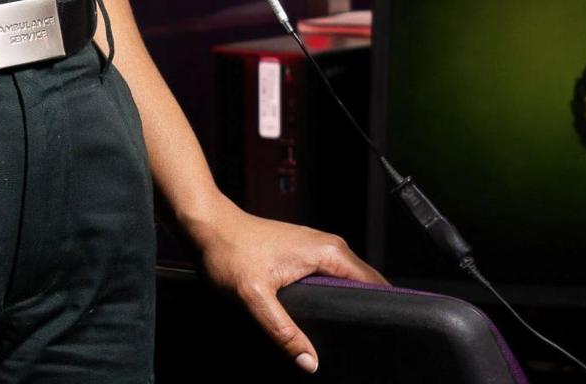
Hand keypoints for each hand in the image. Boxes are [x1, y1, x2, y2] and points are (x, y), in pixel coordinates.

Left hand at [193, 207, 385, 372]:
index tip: (374, 335)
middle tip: (352, 340)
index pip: (374, 285)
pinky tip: (317, 314)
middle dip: (362, 312)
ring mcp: (317, 248)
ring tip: (335, 330)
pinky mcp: (304, 253)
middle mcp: (329, 246)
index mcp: (328, 253)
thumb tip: (309, 362)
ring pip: (347, 282)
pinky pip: (331, 278)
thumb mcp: (254, 297)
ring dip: (346, 305)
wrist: (207, 225)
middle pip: (364, 285)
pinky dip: (331, 296)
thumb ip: (283, 331)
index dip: (378, 312)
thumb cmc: (227, 250)